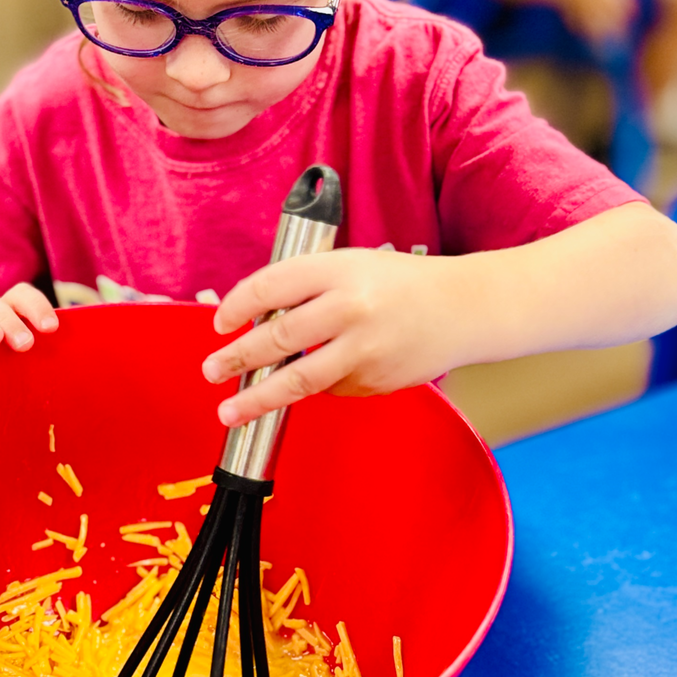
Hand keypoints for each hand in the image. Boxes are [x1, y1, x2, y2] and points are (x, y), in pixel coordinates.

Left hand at [202, 248, 459, 425]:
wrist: (463, 308)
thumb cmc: (400, 283)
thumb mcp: (350, 265)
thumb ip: (305, 286)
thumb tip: (253, 320)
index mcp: (340, 270)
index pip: (272, 286)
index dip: (238, 306)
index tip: (220, 323)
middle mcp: (350, 308)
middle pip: (278, 337)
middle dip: (237, 358)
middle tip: (212, 370)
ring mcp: (364, 350)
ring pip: (298, 379)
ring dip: (257, 398)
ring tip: (229, 410)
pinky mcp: (375, 381)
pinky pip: (330, 389)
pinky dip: (316, 385)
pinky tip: (320, 376)